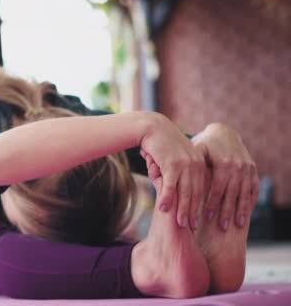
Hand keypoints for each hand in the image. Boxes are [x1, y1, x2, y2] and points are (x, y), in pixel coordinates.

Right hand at [139, 113, 206, 228]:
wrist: (153, 127)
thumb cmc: (163, 144)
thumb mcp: (176, 158)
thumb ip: (181, 171)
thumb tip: (180, 188)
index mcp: (200, 163)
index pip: (202, 189)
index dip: (199, 206)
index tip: (196, 221)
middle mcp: (196, 164)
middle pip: (196, 193)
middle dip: (193, 211)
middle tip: (190, 227)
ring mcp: (184, 164)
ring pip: (185, 191)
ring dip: (183, 209)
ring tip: (181, 223)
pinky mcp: (172, 163)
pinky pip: (170, 184)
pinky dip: (167, 197)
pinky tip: (164, 208)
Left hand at [191, 123, 257, 230]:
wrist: (223, 132)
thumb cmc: (203, 145)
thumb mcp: (195, 151)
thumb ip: (186, 166)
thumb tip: (165, 179)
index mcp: (222, 163)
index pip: (217, 188)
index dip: (211, 203)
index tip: (206, 217)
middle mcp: (237, 165)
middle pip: (231, 193)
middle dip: (226, 211)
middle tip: (221, 227)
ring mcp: (248, 168)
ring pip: (244, 192)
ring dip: (241, 210)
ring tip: (237, 225)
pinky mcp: (253, 169)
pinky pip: (254, 187)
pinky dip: (251, 200)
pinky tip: (247, 213)